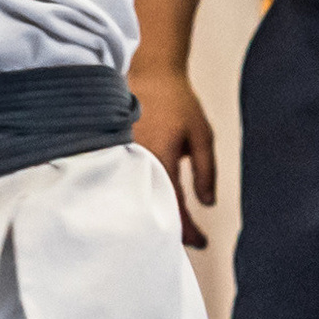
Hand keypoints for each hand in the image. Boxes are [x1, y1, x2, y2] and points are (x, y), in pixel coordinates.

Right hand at [131, 59, 215, 248]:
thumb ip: (205, 171)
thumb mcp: (202, 135)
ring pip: (135, 201)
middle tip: (187, 244)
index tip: (203, 243)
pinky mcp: (111, 157)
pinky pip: (125, 186)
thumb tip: (207, 203)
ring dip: (152, 217)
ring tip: (168, 230)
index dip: (189, 230)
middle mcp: (136, 164)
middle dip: (170, 231)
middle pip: (150, 211)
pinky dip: (137, 200)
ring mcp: (120, 161)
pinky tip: (145, 207)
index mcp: (161, 160)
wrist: (148, 74)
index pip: (175, 206)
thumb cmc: (177, 103)